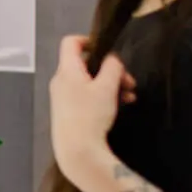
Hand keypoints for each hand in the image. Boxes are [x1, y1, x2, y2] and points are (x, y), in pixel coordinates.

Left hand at [49, 36, 126, 177]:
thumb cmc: (90, 115)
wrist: (77, 151)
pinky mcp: (68, 111)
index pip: (70, 43)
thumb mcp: (106, 88)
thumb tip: (112, 58)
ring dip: (112, 84)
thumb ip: (112, 68)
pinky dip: (104, 96)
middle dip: (110, 69)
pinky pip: (87, 95)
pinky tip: (122, 104)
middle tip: (129, 81)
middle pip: (86, 64)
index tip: (107, 49)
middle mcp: (61, 81)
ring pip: (90, 81)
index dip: (89, 40)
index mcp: (66, 70)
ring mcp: (63, 97)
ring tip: (130, 95)